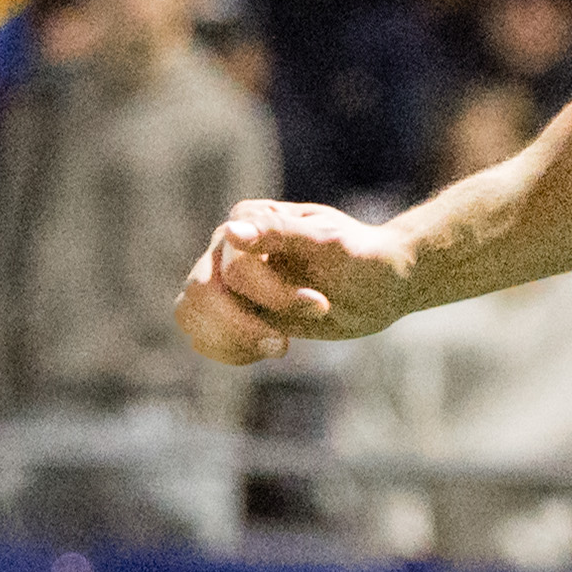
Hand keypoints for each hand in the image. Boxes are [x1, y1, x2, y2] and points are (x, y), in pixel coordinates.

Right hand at [176, 200, 418, 365]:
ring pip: (190, 314)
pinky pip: (203, 337)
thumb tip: (230, 231)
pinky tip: (271, 347)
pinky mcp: (234, 308)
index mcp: (250, 220)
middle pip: (202, 294)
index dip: (272, 296)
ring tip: (278, 346)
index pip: (234, 270)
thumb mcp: (328, 243)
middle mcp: (229, 246)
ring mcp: (226, 278)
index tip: (320, 305)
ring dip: (232, 340)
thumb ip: (278, 234)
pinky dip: (232, 351)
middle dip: (244, 325)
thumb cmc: (360, 257)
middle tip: (284, 344)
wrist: (381, 285)